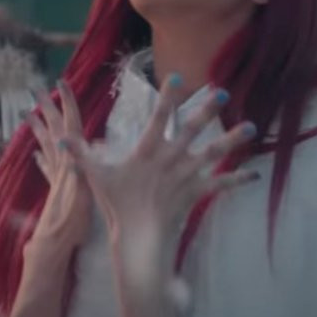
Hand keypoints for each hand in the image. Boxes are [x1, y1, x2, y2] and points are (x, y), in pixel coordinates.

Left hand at [25, 81, 91, 249]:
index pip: (69, 125)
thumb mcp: (82, 193)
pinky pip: (46, 168)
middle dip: (47, 109)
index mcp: (71, 160)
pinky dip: (41, 158)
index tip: (59, 83)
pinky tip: (35, 155)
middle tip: (36, 90)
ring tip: (27, 114)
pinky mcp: (54, 189)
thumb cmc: (71, 220)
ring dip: (38, 128)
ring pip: (46, 145)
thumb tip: (84, 151)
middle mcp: (62, 163)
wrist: (55, 243)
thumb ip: (80, 173)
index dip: (66, 104)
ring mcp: (56, 175)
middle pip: (54, 130)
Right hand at [62, 74, 258, 243]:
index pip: (157, 119)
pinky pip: (220, 184)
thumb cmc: (117, 206)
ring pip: (212, 154)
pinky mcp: (196, 193)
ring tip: (251, 126)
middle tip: (222, 92)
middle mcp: (170, 160)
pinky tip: (256, 174)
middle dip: (206, 111)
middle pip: (190, 130)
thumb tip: (60, 137)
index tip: (177, 77)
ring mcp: (186, 176)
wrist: (138, 239)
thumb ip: (80, 154)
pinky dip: (238, 179)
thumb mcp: (96, 177)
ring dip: (232, 140)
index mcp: (147, 152)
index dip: (167, 98)